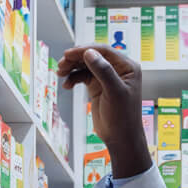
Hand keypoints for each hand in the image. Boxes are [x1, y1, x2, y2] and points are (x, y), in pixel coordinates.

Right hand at [57, 45, 150, 177]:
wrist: (120, 137)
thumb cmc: (123, 117)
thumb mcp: (114, 92)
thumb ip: (103, 71)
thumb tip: (89, 53)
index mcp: (127, 67)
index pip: (104, 51)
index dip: (86, 50)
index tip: (69, 53)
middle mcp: (117, 69)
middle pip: (93, 56)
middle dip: (76, 58)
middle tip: (61, 64)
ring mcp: (107, 77)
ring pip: (86, 65)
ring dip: (72, 67)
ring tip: (60, 72)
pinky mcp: (98, 86)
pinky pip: (83, 76)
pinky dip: (74, 78)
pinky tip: (67, 85)